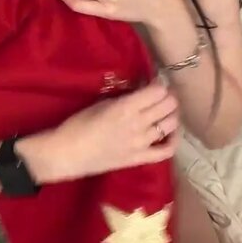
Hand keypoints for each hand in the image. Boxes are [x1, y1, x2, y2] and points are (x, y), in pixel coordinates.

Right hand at [43, 79, 179, 180]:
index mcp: (126, 107)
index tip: (154, 84)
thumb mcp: (102, 103)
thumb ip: (125, 97)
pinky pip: (166, 151)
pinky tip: (169, 133)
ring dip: (171, 114)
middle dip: (167, 97)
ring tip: (164, 111)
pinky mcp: (140, 159)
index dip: (159, 85)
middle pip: (169, 105)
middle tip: (160, 96)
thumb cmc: (79, 124)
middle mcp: (138, 124)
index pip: (158, 91)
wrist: (68, 153)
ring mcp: (142, 143)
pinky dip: (173, 140)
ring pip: (171, 124)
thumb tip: (142, 89)